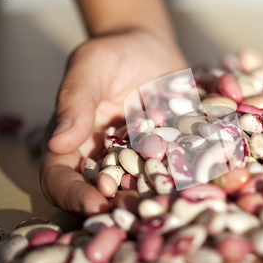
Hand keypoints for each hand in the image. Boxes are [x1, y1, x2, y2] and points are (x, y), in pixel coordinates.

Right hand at [40, 29, 187, 216]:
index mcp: (73, 143)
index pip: (61, 177)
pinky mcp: (168, 154)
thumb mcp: (90, 66)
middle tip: (139, 215)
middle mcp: (104, 159)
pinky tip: (205, 183)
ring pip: (142, 190)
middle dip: (119, 209)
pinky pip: (176, 172)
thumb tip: (57, 142)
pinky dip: (187, 180)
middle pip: (103, 194)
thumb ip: (75, 100)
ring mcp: (139, 161)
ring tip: (174, 207)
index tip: (94, 203)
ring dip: (156, 202)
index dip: (72, 195)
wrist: (151, 47)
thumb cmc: (112, 53)